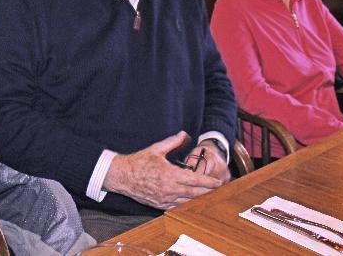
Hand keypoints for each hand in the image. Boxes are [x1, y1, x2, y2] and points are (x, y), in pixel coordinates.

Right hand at [103, 131, 225, 209]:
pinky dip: (187, 205)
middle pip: (195, 194)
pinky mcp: (160, 205)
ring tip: (209, 196)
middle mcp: (169, 189)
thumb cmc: (138, 162)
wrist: (122, 176)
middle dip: (209, 192)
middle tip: (219, 191)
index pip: (195, 180)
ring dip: (200, 200)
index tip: (219, 182)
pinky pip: (178, 207)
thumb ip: (173, 142)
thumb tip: (184, 134)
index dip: (209, 182)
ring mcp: (164, 199)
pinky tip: (192, 202)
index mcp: (170, 174)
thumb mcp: (156, 149)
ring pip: (188, 203)